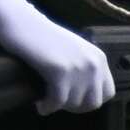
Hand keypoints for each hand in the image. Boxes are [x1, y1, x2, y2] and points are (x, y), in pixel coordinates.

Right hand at [0, 0, 112, 114]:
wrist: (22, 22)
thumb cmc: (44, 39)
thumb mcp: (75, 53)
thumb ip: (86, 72)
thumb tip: (87, 102)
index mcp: (99, 58)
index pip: (108, 93)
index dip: (89, 100)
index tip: (72, 98)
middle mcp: (94, 63)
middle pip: (93, 103)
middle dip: (74, 106)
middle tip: (58, 100)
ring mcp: (79, 67)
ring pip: (74, 104)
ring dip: (58, 105)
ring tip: (46, 98)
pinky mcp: (60, 71)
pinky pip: (57, 102)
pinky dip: (47, 107)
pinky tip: (39, 104)